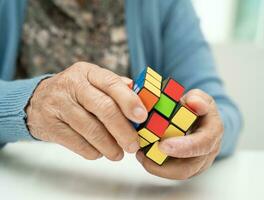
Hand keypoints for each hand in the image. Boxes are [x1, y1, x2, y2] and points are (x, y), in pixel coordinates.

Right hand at [26, 62, 147, 159]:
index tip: (142, 117)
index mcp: (88, 72)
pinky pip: (77, 143)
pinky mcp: (50, 125)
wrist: (37, 100)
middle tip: (133, 145)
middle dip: (123, 130)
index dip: (129, 101)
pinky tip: (99, 152)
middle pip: (104, 108)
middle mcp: (72, 85)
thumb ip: (117, 88)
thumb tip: (143, 100)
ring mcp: (58, 104)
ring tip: (118, 154)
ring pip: (91, 130)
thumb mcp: (93, 82)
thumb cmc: (75, 92)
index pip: (112, 83)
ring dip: (109, 146)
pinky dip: (93, 151)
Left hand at [136, 89, 223, 179]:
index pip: (203, 144)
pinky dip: (158, 167)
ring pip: (178, 174)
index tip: (162, 145)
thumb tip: (194, 103)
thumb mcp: (199, 97)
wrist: (203, 120)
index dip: (183, 147)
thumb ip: (197, 98)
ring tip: (141, 155)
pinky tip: (145, 156)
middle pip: (189, 168)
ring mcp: (199, 163)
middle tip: (143, 155)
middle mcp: (209, 151)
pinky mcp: (189, 168)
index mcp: (213, 131)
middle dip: (164, 166)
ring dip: (157, 167)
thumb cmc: (198, 108)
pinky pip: (173, 173)